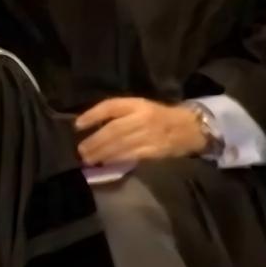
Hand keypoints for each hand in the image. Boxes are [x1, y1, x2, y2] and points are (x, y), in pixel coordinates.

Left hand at [75, 97, 206, 164]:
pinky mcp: (155, 150)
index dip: (93, 114)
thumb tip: (86, 124)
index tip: (77, 125)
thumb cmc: (156, 117)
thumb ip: (116, 114)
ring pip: (121, 144)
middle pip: (114, 129)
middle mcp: (143, 117)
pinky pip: (131, 155)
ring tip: (88, 159)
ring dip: (102, 153)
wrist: (188, 128)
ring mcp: (150, 134)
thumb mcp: (138, 107)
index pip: (112, 106)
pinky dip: (116, 159)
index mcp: (137, 104)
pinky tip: (105, 162)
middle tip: (80, 150)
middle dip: (95, 141)